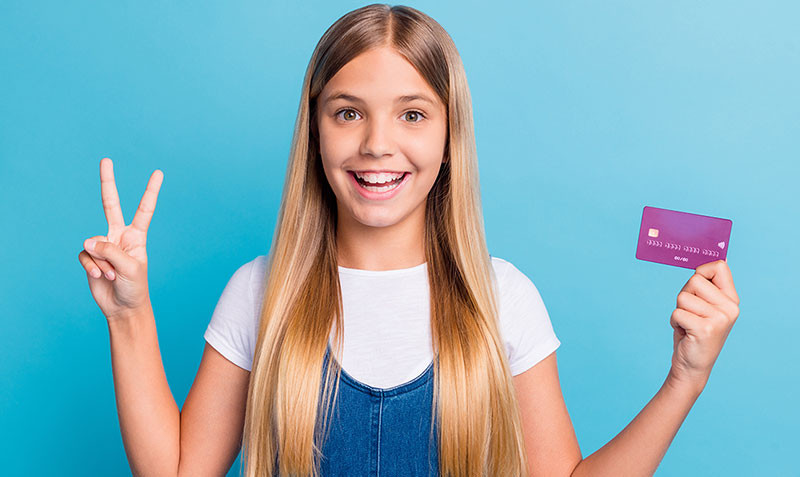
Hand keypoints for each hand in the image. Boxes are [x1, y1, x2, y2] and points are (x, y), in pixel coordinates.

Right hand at [78, 158, 163, 321]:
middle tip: (105, 160)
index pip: (144, 209)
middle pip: (110, 204)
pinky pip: (85, 256)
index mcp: (136, 236)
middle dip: (107, 182)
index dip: (151, 191)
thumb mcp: (129, 267)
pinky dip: (93, 268)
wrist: (123, 307)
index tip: (158, 172)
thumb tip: (87, 241)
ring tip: (112, 276)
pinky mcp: (90, 257)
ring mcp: (103, 245)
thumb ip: (109, 250)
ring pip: (94, 244)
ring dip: (102, 264)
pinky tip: (100, 278)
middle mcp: (119, 235)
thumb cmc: (135, 287)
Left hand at [667, 259, 739, 391]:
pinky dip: (674, 321)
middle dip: (685, 295)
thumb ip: (709, 285)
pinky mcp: (705, 329)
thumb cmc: (694, 331)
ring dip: (679, 310)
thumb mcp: (705, 306)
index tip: (696, 287)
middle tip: (690, 313)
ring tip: (688, 323)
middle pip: (695, 280)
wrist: (693, 365)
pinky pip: (677, 312)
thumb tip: (720, 256)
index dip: (701, 271)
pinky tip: (684, 332)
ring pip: (683, 297)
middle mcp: (730, 308)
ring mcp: (719, 319)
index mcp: (732, 300)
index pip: (719, 266)